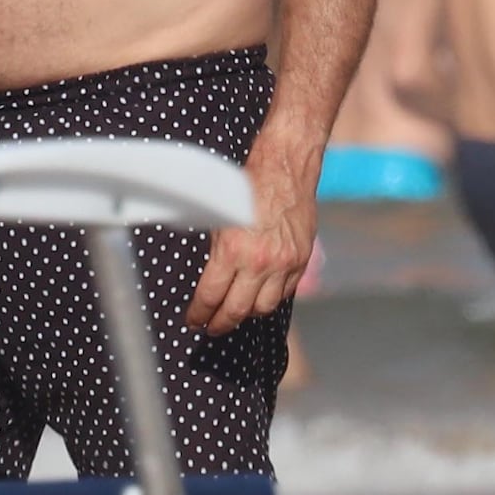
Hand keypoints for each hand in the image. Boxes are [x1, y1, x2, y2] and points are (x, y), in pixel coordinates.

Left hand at [185, 163, 317, 338]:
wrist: (285, 167)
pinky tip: (259, 296)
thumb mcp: (219, 218)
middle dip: (220, 323)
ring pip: (263, 308)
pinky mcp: (301, 260)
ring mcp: (284, 264)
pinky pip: (285, 293)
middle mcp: (260, 262)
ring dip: (246, 313)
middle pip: (236, 310)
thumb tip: (206, 281)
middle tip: (210, 327)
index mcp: (233, 250)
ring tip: (235, 313)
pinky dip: (270, 298)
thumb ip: (216, 253)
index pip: (210, 296)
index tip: (193, 321)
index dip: (199, 314)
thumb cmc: (246, 185)